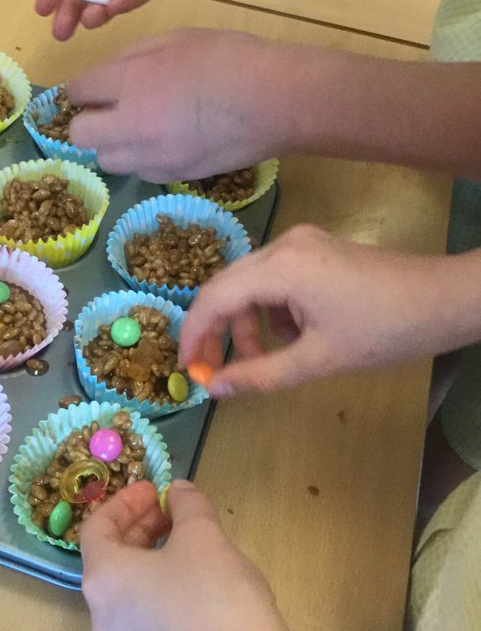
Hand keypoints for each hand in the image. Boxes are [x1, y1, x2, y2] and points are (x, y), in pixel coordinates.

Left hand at [66, 28, 285, 180]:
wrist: (274, 101)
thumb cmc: (228, 58)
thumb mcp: (175, 39)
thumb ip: (131, 57)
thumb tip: (108, 75)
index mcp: (128, 84)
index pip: (77, 91)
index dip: (82, 88)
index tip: (94, 87)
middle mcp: (130, 127)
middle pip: (80, 136)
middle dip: (89, 121)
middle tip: (111, 109)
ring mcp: (151, 158)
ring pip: (108, 161)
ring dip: (114, 144)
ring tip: (142, 127)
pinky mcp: (173, 177)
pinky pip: (141, 172)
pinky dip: (144, 159)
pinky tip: (168, 141)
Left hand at [81, 480, 296, 630]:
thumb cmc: (216, 596)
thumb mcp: (204, 535)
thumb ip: (187, 505)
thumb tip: (179, 491)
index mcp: (102, 580)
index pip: (96, 528)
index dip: (124, 502)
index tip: (156, 490)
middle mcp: (102, 617)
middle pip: (109, 560)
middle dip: (140, 528)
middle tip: (174, 512)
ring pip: (128, 590)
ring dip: (151, 558)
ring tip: (189, 543)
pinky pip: (145, 618)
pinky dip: (159, 590)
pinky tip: (198, 583)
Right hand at [181, 226, 480, 395]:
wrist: (444, 300)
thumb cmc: (384, 331)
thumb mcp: (318, 360)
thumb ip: (260, 374)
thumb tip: (213, 388)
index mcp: (280, 268)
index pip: (213, 298)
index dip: (193, 335)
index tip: (186, 370)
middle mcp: (282, 245)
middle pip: (227, 287)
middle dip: (217, 332)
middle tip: (212, 372)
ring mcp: (301, 243)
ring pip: (250, 284)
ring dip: (248, 324)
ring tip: (265, 361)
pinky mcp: (316, 249)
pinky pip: (274, 279)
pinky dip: (272, 310)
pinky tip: (294, 336)